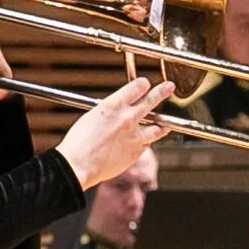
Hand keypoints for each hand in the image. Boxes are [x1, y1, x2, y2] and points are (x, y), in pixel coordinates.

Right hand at [55, 75, 178, 190]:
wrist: (79, 165)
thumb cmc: (80, 142)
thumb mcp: (93, 116)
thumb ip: (111, 112)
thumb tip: (119, 111)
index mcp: (114, 105)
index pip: (137, 87)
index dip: (142, 84)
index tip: (144, 84)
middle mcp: (128, 118)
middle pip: (152, 100)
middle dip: (162, 91)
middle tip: (169, 87)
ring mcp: (135, 136)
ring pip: (158, 126)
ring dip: (163, 123)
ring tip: (166, 123)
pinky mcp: (136, 152)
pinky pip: (147, 144)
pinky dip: (147, 141)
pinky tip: (145, 141)